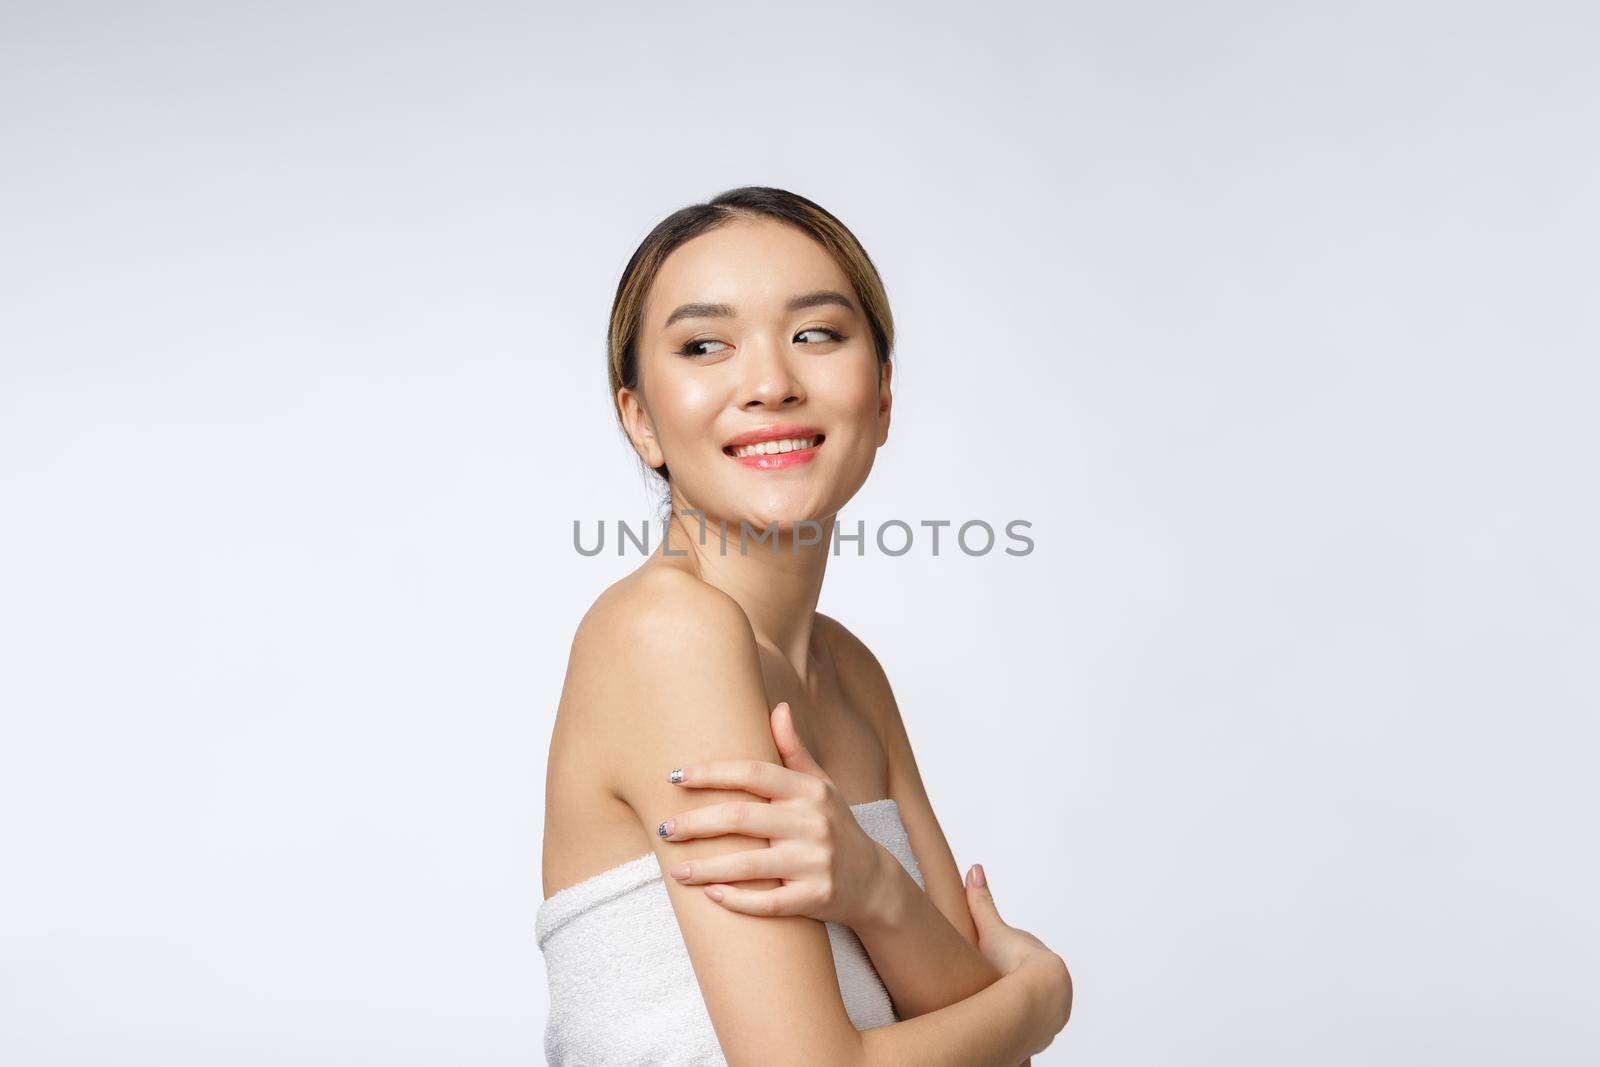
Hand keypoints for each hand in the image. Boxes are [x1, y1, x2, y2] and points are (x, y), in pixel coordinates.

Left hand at [659, 701, 896, 927]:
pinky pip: (770, 903)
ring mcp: (815, 862)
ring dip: (707, 869)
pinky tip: (712, 897)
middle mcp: (813, 823)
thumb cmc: (834, 826)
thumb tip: (778, 707)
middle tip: (663, 829)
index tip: (674, 776)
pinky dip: (739, 901)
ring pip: (750, 865)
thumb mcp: (820, 786)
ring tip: (675, 871)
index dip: (711, 773)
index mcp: (809, 791)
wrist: (873, 881)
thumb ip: (794, 751)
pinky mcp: (816, 898)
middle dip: (696, 824)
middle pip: (742, 818)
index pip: (753, 773)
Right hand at [964, 863, 1072, 1054]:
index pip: (1018, 956)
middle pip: (1026, 981)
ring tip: (998, 1011)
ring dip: (1019, 1006)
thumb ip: (981, 901)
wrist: (1038, 993)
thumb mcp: (992, 928)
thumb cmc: (1015, 960)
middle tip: (991, 986)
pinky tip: (1008, 1027)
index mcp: (1035, 956)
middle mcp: (1047, 981)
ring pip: (1032, 1005)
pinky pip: (1034, 1026)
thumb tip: (975, 868)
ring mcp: (1049, 1009)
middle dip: (1012, 982)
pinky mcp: (1046, 1030)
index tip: (991, 961)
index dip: (1003, 957)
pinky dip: (1023, 1025)